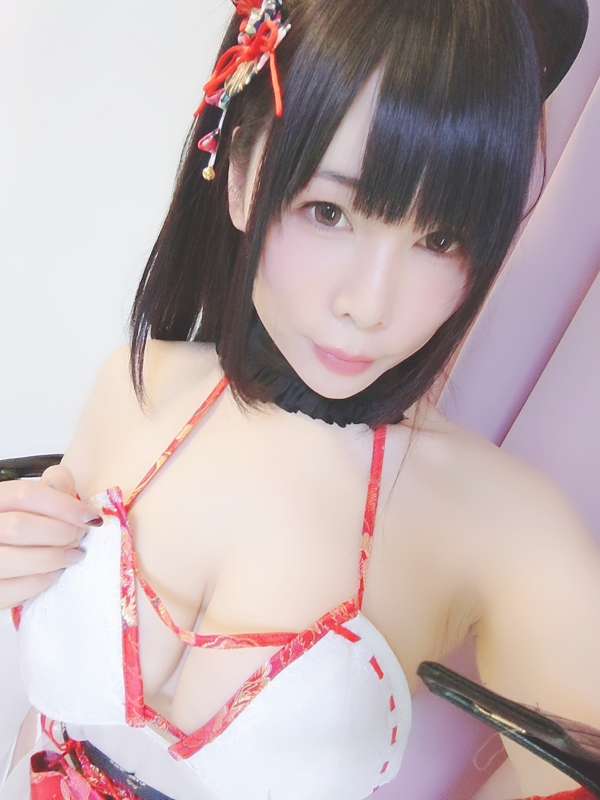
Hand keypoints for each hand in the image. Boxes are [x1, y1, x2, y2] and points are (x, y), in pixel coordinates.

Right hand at [0, 465, 102, 609]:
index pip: (25, 495)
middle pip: (21, 527)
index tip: (90, 516)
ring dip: (57, 557)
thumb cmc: (17, 523)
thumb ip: (50, 487)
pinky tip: (57, 572)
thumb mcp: (29, 500)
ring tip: (75, 555)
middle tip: (81, 536)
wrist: (3, 555)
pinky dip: (44, 580)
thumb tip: (67, 482)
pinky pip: (17, 588)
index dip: (64, 505)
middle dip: (61, 532)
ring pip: (21, 558)